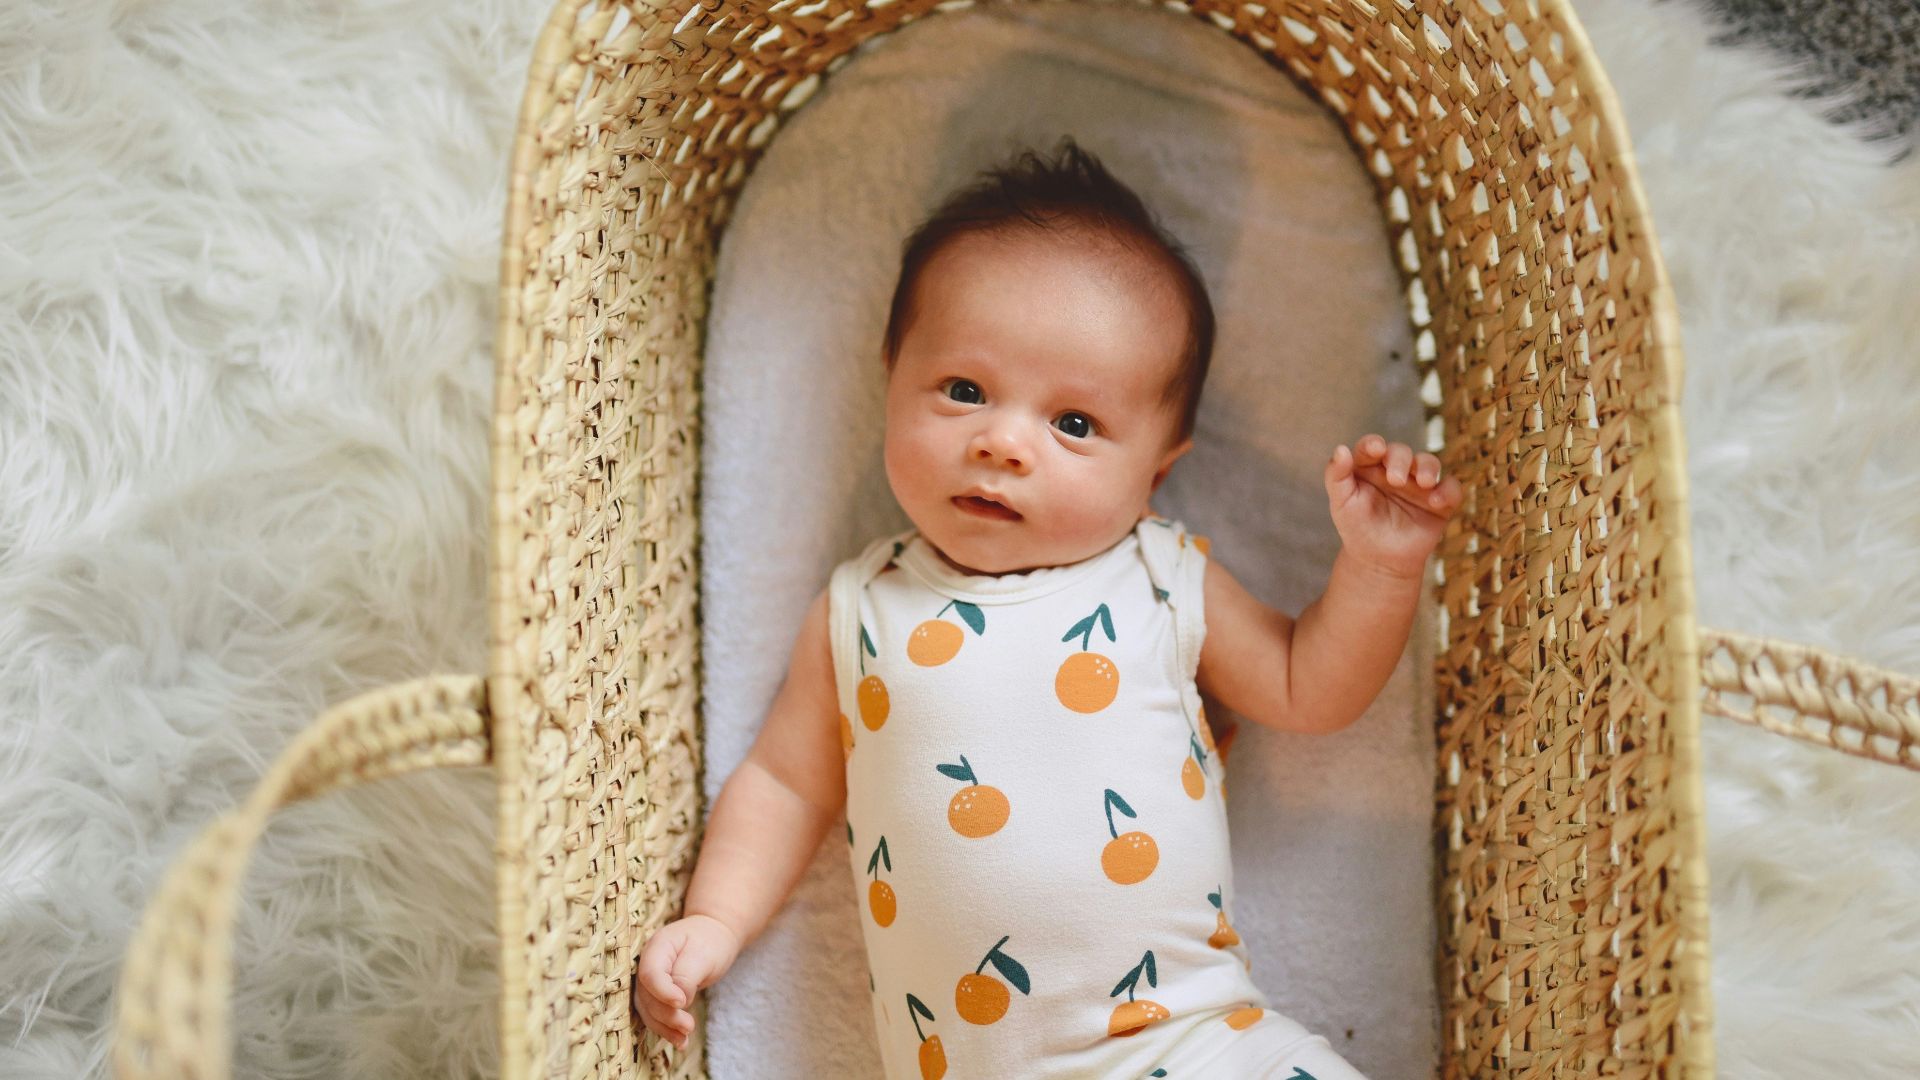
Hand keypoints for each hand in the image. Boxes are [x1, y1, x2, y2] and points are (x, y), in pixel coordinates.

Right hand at [632, 913, 741, 1050]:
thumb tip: (678, 1002)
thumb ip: (687, 976)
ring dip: (664, 1027)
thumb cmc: (710, 940)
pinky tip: (680, 1042)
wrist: (715, 934)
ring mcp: (651, 980)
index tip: (682, 1002)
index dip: (662, 991)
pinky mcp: (658, 994)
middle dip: (666, 1014)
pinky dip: (666, 1029)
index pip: (650, 974)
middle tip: (689, 1026)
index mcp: (657, 947)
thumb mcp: (703, 954)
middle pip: (646, 996)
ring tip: (684, 1040)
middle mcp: (648, 964)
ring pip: (648, 1009)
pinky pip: (656, 1013)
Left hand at [1324, 433, 1462, 578]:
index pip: (1372, 446)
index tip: (1375, 449)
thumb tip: (1340, 449)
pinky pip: (1451, 488)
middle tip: (1395, 480)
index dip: (1373, 444)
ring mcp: (1419, 483)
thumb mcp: (1341, 502)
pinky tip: (1436, 502)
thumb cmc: (1356, 527)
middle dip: (1400, 460)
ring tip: (1424, 483)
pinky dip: (1448, 491)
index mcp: (1370, 465)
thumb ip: (1336, 476)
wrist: (1378, 560)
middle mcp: (1396, 469)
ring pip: (1429, 462)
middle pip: (1401, 452)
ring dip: (1428, 468)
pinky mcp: (1439, 501)